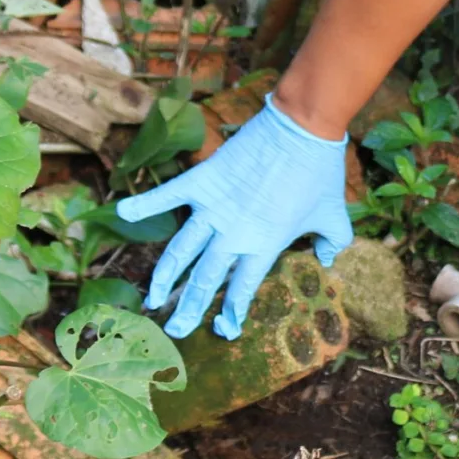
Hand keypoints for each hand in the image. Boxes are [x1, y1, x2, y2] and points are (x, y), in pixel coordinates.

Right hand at [115, 93, 352, 339]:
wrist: (303, 128)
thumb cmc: (320, 171)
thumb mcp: (335, 215)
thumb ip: (331, 241)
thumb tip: (326, 258)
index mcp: (265, 245)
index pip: (241, 288)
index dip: (232, 312)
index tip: (223, 330)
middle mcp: (235, 233)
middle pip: (205, 278)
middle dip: (189, 308)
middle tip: (176, 330)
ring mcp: (215, 207)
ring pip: (182, 250)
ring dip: (165, 276)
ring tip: (151, 299)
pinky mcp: (204, 179)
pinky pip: (169, 194)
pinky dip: (146, 203)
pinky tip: (123, 213)